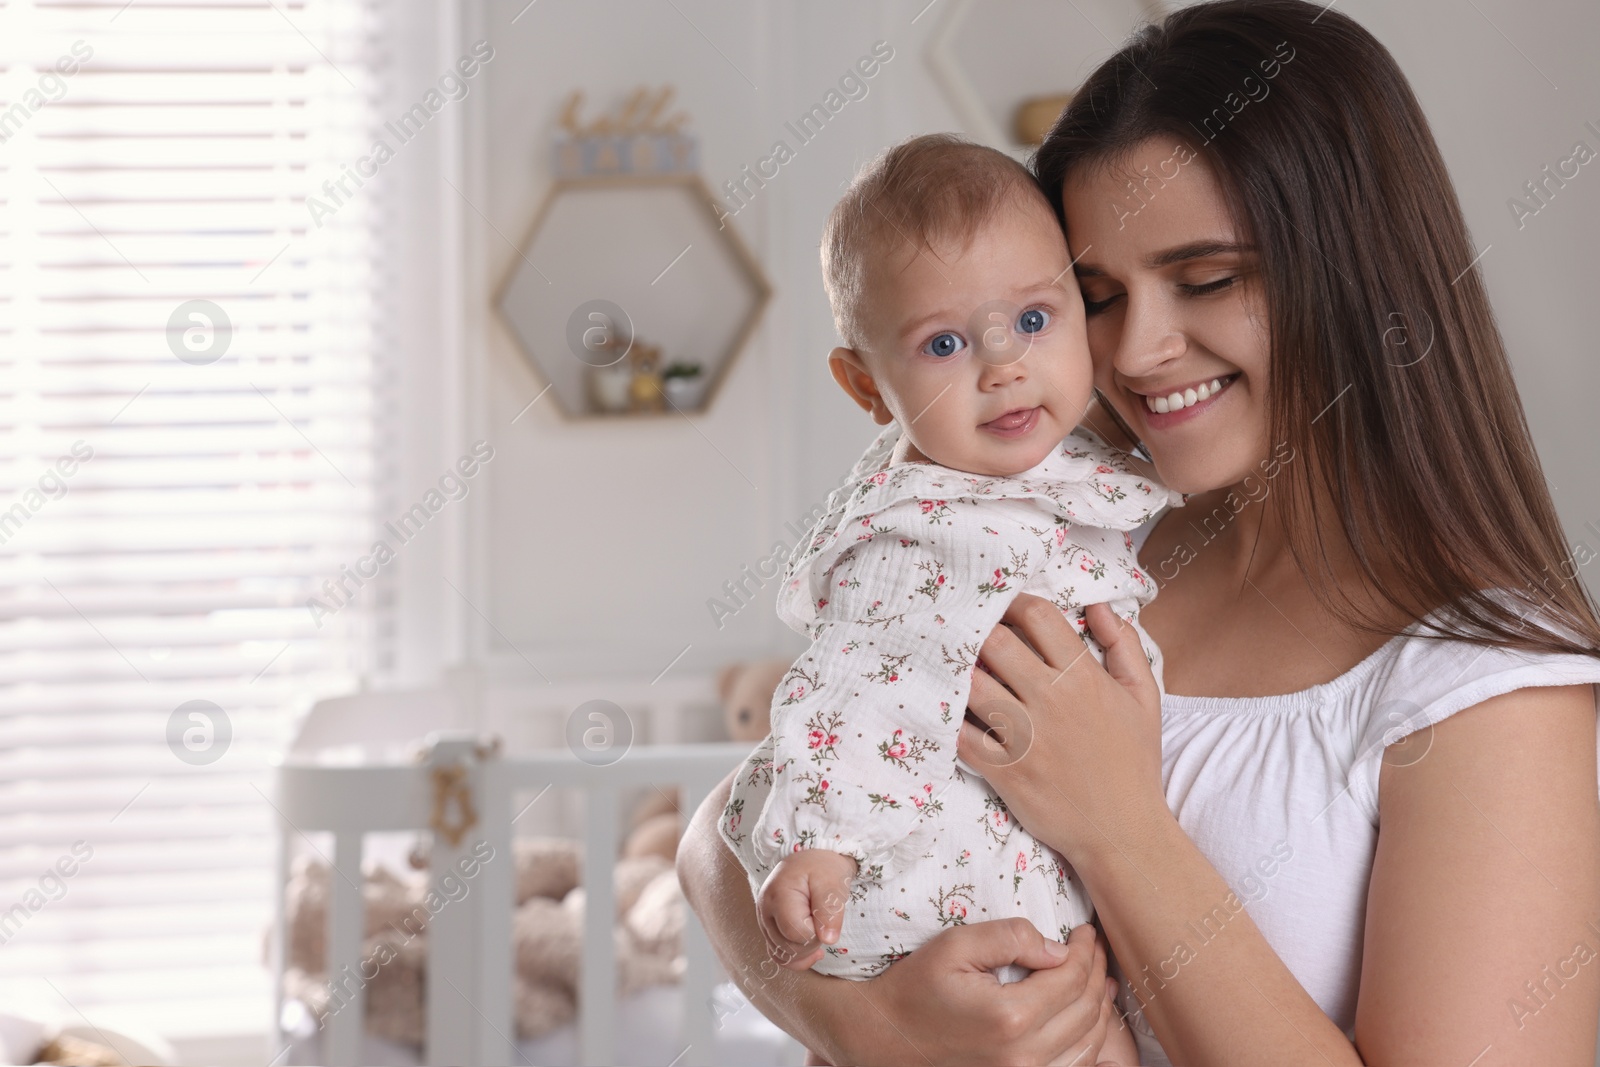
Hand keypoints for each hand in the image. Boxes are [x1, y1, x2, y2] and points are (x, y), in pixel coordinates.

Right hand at [756, 849, 856, 970]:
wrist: (811, 860)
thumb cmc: (822, 868)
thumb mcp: (832, 883)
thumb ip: (830, 910)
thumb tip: (827, 939)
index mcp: (778, 895)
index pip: (797, 934)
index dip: (817, 932)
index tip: (825, 915)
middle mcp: (765, 911)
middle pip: (789, 947)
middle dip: (813, 941)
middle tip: (823, 919)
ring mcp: (764, 921)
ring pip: (784, 954)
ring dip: (806, 949)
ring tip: (818, 928)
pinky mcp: (769, 930)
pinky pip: (778, 955)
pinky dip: (796, 958)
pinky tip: (813, 951)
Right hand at [830, 920, 1119, 1064]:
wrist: (883, 1037)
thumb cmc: (915, 987)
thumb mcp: (954, 946)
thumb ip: (1009, 937)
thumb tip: (1058, 948)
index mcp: (1010, 1016)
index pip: (1071, 978)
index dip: (1086, 950)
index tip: (1085, 930)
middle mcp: (1024, 1055)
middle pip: (1086, 1011)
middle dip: (1097, 973)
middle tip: (1094, 947)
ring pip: (1089, 1044)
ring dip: (1101, 1007)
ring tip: (1100, 978)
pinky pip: (1072, 1066)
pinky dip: (1090, 1040)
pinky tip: (1087, 1017)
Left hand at [957, 598, 1167, 868]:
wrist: (1123, 831)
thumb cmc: (1133, 761)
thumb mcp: (1144, 697)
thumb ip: (1124, 645)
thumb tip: (1096, 605)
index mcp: (1083, 677)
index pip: (1038, 616)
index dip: (1014, 603)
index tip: (1004, 608)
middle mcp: (1050, 700)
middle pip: (995, 641)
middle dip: (977, 629)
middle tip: (969, 632)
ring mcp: (1024, 736)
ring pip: (971, 683)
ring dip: (958, 670)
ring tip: (953, 666)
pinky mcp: (1003, 770)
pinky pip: (961, 734)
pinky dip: (948, 718)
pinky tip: (946, 709)